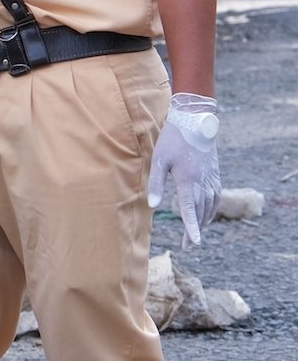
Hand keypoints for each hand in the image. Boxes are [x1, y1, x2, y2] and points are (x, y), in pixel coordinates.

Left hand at [147, 93, 220, 249]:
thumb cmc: (173, 139)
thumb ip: (156, 183)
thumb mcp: (159, 159)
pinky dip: (212, 208)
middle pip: (201, 212)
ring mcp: (211, 178)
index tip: (193, 243)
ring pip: (210, 206)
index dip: (191, 228)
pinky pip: (216, 196)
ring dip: (204, 221)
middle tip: (190, 245)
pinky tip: (208, 213)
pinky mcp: (215, 173)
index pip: (190, 209)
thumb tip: (152, 206)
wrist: (195, 121)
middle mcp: (203, 182)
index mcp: (188, 180)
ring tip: (197, 233)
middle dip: (196, 229)